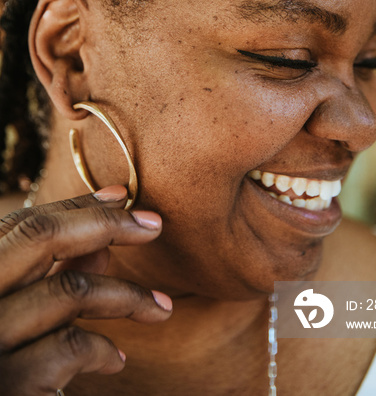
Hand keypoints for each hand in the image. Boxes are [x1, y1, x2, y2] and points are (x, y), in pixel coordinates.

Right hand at [0, 185, 171, 394]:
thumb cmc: (5, 369)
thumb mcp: (22, 320)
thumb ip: (53, 278)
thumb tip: (102, 241)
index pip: (22, 223)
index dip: (75, 205)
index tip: (121, 197)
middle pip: (39, 236)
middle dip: (105, 223)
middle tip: (155, 224)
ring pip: (67, 291)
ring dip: (126, 294)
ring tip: (161, 307)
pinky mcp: (6, 386)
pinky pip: (69, 347)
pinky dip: (104, 350)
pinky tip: (116, 361)